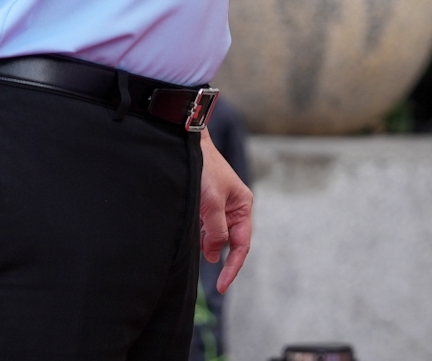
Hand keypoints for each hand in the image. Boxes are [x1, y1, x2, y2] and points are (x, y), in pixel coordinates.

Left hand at [199, 129, 252, 293]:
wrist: (189, 146)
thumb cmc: (204, 170)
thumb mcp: (212, 203)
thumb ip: (216, 231)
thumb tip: (214, 255)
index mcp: (243, 206)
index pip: (241, 245)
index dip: (233, 268)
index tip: (222, 286)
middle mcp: (235, 208)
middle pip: (228, 242)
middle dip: (215, 253)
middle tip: (202, 267)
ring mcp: (221, 207)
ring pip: (215, 235)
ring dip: (205, 242)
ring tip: (192, 234)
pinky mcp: (208, 205)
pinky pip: (205, 227)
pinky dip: (199, 233)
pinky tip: (190, 230)